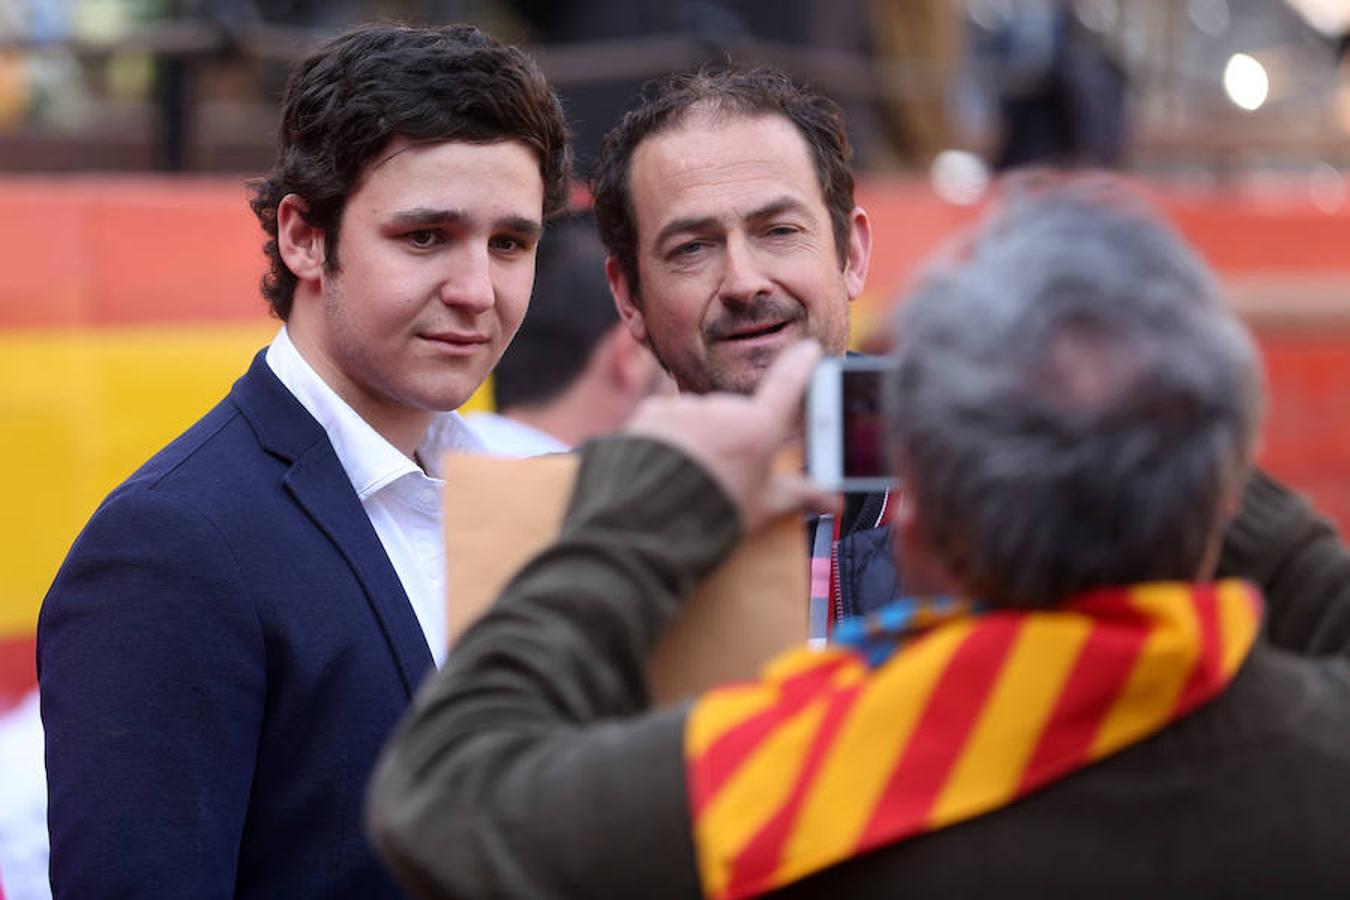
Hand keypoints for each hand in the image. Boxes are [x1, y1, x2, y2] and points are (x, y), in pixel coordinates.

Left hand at [626, 341, 839, 531]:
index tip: (809, 350)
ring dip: (699, 437)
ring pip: (701, 416)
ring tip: (690, 474)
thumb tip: (836, 502)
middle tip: (726, 471)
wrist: (646, 524)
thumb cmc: (711, 517)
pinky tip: (666, 463)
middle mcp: (722, 409)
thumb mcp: (762, 508)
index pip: (788, 384)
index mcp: (757, 429)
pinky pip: (668, 418)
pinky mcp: (652, 412)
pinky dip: (669, 436)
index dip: (801, 365)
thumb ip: (800, 495)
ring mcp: (686, 408)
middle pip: (737, 413)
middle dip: (735, 435)